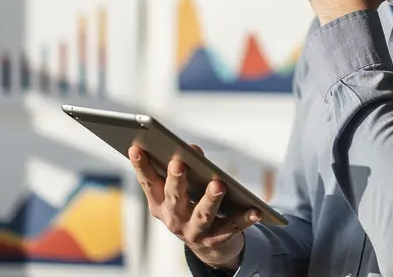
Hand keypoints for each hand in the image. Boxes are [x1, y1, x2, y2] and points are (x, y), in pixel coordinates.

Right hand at [129, 144, 261, 271]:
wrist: (208, 245)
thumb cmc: (192, 205)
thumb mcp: (184, 188)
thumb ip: (186, 166)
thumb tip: (192, 149)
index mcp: (160, 204)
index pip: (149, 183)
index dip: (141, 166)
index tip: (136, 147)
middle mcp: (174, 220)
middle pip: (175, 199)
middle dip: (176, 181)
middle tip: (178, 163)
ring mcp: (194, 232)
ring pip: (203, 215)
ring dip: (210, 199)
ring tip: (218, 184)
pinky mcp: (217, 240)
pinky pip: (232, 228)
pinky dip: (245, 219)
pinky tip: (256, 210)